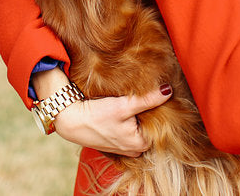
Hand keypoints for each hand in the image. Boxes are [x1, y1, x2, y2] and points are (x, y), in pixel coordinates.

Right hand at [54, 86, 172, 157]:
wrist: (70, 121)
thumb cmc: (96, 115)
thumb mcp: (124, 106)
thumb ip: (148, 99)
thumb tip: (168, 90)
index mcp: (141, 145)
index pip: (161, 126)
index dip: (160, 109)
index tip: (157, 95)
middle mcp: (135, 150)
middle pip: (150, 128)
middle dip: (149, 114)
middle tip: (146, 96)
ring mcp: (125, 148)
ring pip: (139, 129)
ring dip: (138, 117)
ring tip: (133, 102)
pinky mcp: (116, 143)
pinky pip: (129, 131)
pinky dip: (129, 121)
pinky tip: (124, 111)